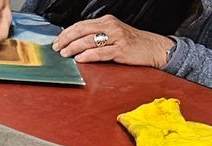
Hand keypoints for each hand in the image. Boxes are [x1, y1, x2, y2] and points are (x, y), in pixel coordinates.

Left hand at [52, 15, 176, 66]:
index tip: (57, 41)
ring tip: (64, 53)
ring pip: (89, 40)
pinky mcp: (121, 50)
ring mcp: (116, 38)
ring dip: (73, 47)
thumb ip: (97, 36)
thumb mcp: (114, 34)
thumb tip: (76, 43)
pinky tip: (79, 58)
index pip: (81, 24)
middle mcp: (111, 26)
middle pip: (82, 30)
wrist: (154, 48)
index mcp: (107, 21)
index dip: (67, 33)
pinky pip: (101, 52)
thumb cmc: (133, 44)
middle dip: (66, 39)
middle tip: (57, 48)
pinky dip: (88, 55)